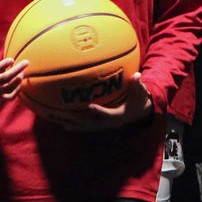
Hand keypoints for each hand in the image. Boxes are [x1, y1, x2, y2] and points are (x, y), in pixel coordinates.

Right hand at [0, 36, 28, 97]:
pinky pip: (10, 96)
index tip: (12, 59)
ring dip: (19, 79)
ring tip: (23, 68)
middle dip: (16, 71)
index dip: (2, 66)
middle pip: (4, 80)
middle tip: (27, 62)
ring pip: (9, 88)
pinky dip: (17, 90)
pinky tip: (20, 79)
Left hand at [37, 74, 153, 130]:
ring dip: (75, 125)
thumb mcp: (140, 92)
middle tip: (67, 114)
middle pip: (93, 122)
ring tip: (62, 123)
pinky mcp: (101, 123)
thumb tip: (137, 75)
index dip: (99, 111)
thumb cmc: (138, 99)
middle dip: (80, 119)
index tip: (89, 106)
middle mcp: (110, 122)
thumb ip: (137, 84)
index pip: (108, 114)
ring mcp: (105, 124)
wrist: (139, 111)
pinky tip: (64, 124)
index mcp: (119, 115)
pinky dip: (77, 125)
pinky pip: (88, 125)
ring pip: (88, 126)